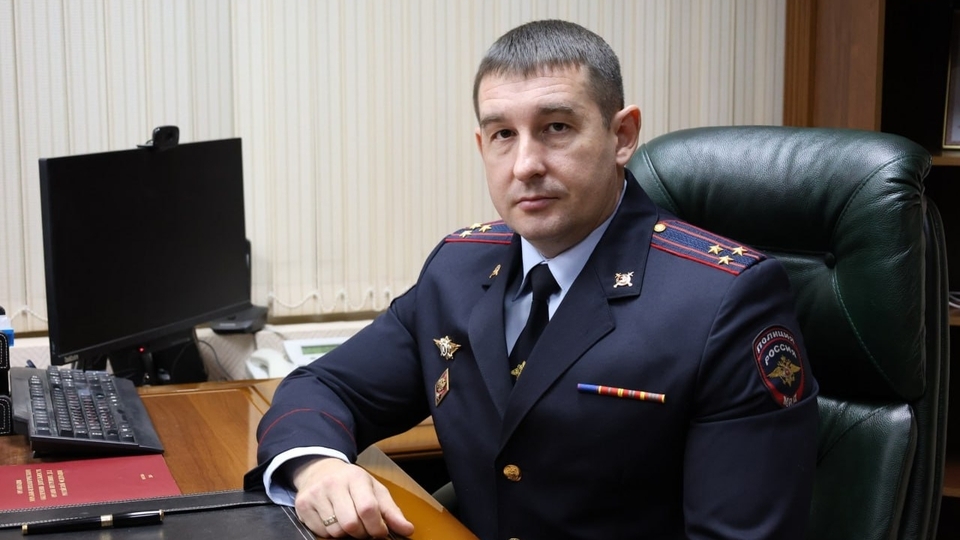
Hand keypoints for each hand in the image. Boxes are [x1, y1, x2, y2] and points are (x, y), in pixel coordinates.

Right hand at [291, 457, 414, 537]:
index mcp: (356, 478)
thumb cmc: (352, 483)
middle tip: (363, 528)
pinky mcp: (302, 506)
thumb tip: (408, 530)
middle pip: (351, 524)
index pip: (368, 508)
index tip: (380, 531)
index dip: (376, 527)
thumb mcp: (375, 490)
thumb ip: (392, 511)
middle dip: (361, 533)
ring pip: (335, 531)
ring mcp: (316, 494)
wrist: (319, 470)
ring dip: (345, 533)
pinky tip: (332, 520)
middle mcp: (333, 484)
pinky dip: (330, 532)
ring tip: (347, 521)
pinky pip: (320, 532)